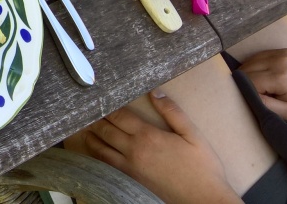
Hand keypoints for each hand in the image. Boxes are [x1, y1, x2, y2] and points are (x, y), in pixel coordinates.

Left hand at [79, 92, 239, 203]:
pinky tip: (95, 151)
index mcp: (148, 136)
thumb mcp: (192, 135)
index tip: (98, 98)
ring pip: (102, 149)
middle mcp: (134, 150)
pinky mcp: (130, 180)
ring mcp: (130, 167)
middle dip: (95, 119)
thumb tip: (156, 93)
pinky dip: (98, 156)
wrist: (203, 199)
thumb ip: (173, 112)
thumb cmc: (202, 167)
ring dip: (91, 137)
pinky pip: (107, 165)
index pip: (119, 116)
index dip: (107, 106)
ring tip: (83, 128)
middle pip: (106, 130)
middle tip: (85, 110)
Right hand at [238, 48, 286, 126]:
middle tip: (257, 97)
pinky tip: (266, 79)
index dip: (246, 93)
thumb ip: (262, 104)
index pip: (246, 81)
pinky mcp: (286, 51)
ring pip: (251, 61)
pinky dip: (257, 67)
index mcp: (281, 76)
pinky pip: (261, 56)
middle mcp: (280, 59)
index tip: (255, 102)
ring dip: (250, 74)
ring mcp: (283, 52)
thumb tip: (242, 93)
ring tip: (261, 89)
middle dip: (246, 83)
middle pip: (246, 68)